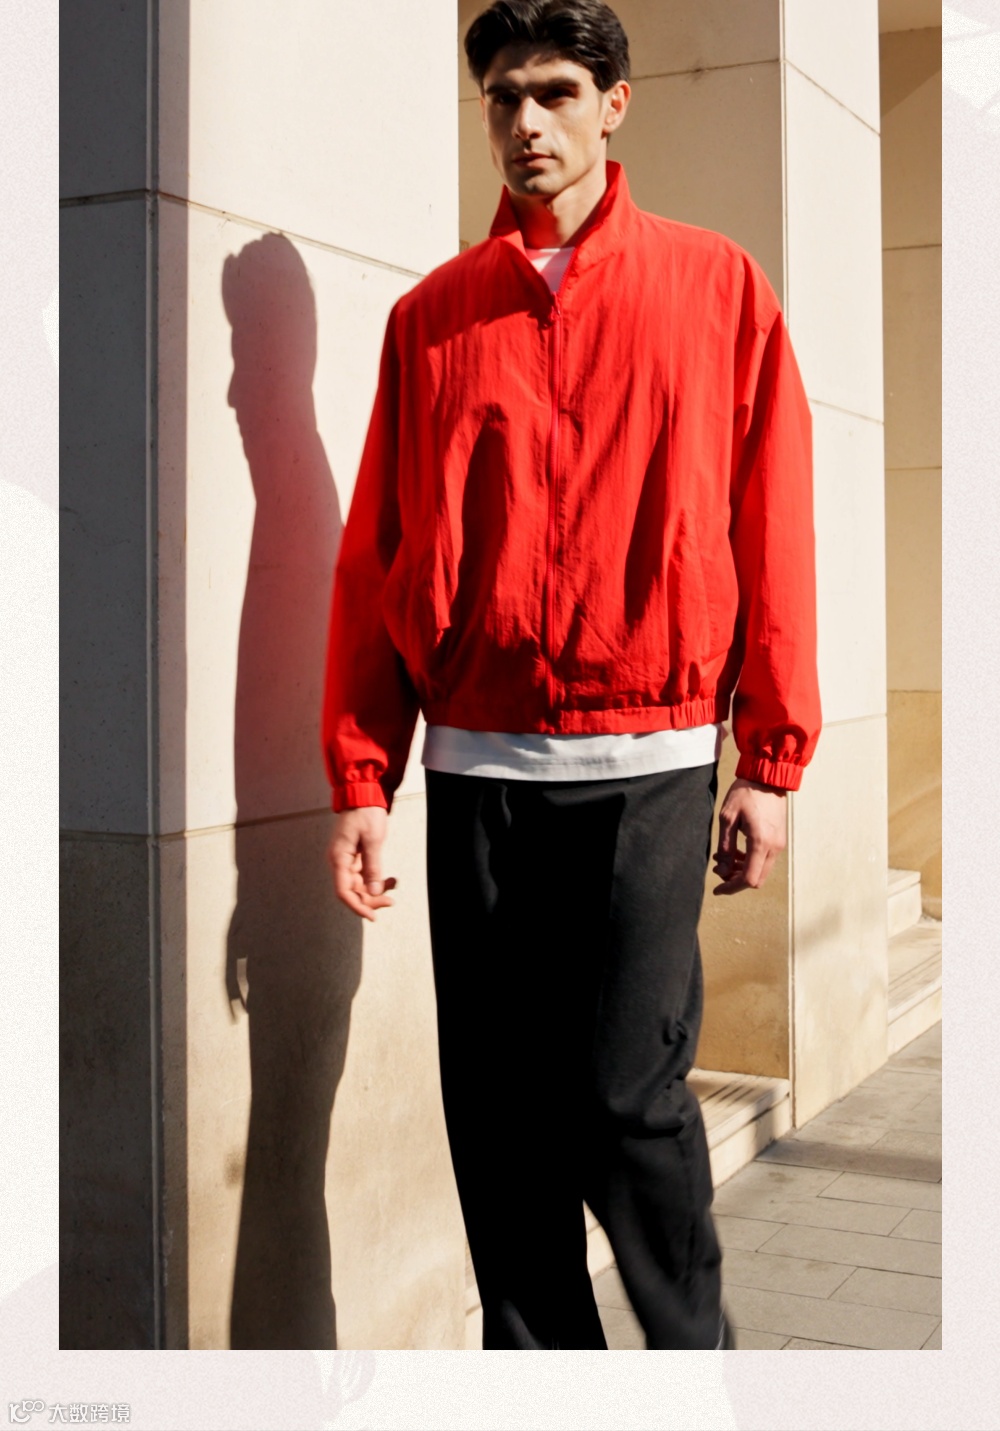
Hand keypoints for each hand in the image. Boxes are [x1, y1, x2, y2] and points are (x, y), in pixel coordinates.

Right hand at [328, 806, 396, 920]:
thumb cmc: (366, 813)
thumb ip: (373, 867)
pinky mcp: (354, 856)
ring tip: (393, 886)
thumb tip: (373, 891)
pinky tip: (390, 879)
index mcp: (338, 858)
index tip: (372, 916)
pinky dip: (377, 879)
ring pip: (359, 885)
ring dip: (376, 889)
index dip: (357, 906)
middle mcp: (339, 861)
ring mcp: (346, 859)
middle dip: (370, 899)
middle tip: (390, 901)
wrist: (364, 794)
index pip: (343, 892)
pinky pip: (364, 874)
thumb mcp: (373, 840)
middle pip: (352, 891)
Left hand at [711, 777, 786, 895]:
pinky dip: (750, 862)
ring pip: (760, 871)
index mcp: (761, 842)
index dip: (731, 888)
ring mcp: (779, 845)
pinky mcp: (779, 840)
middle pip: (756, 880)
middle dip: (735, 880)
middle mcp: (774, 847)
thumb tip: (723, 871)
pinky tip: (736, 851)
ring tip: (723, 858)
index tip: (716, 890)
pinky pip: (765, 860)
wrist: (767, 778)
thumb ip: (726, 847)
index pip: (748, 879)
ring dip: (742, 870)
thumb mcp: (727, 818)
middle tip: (718, 868)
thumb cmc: (745, 794)